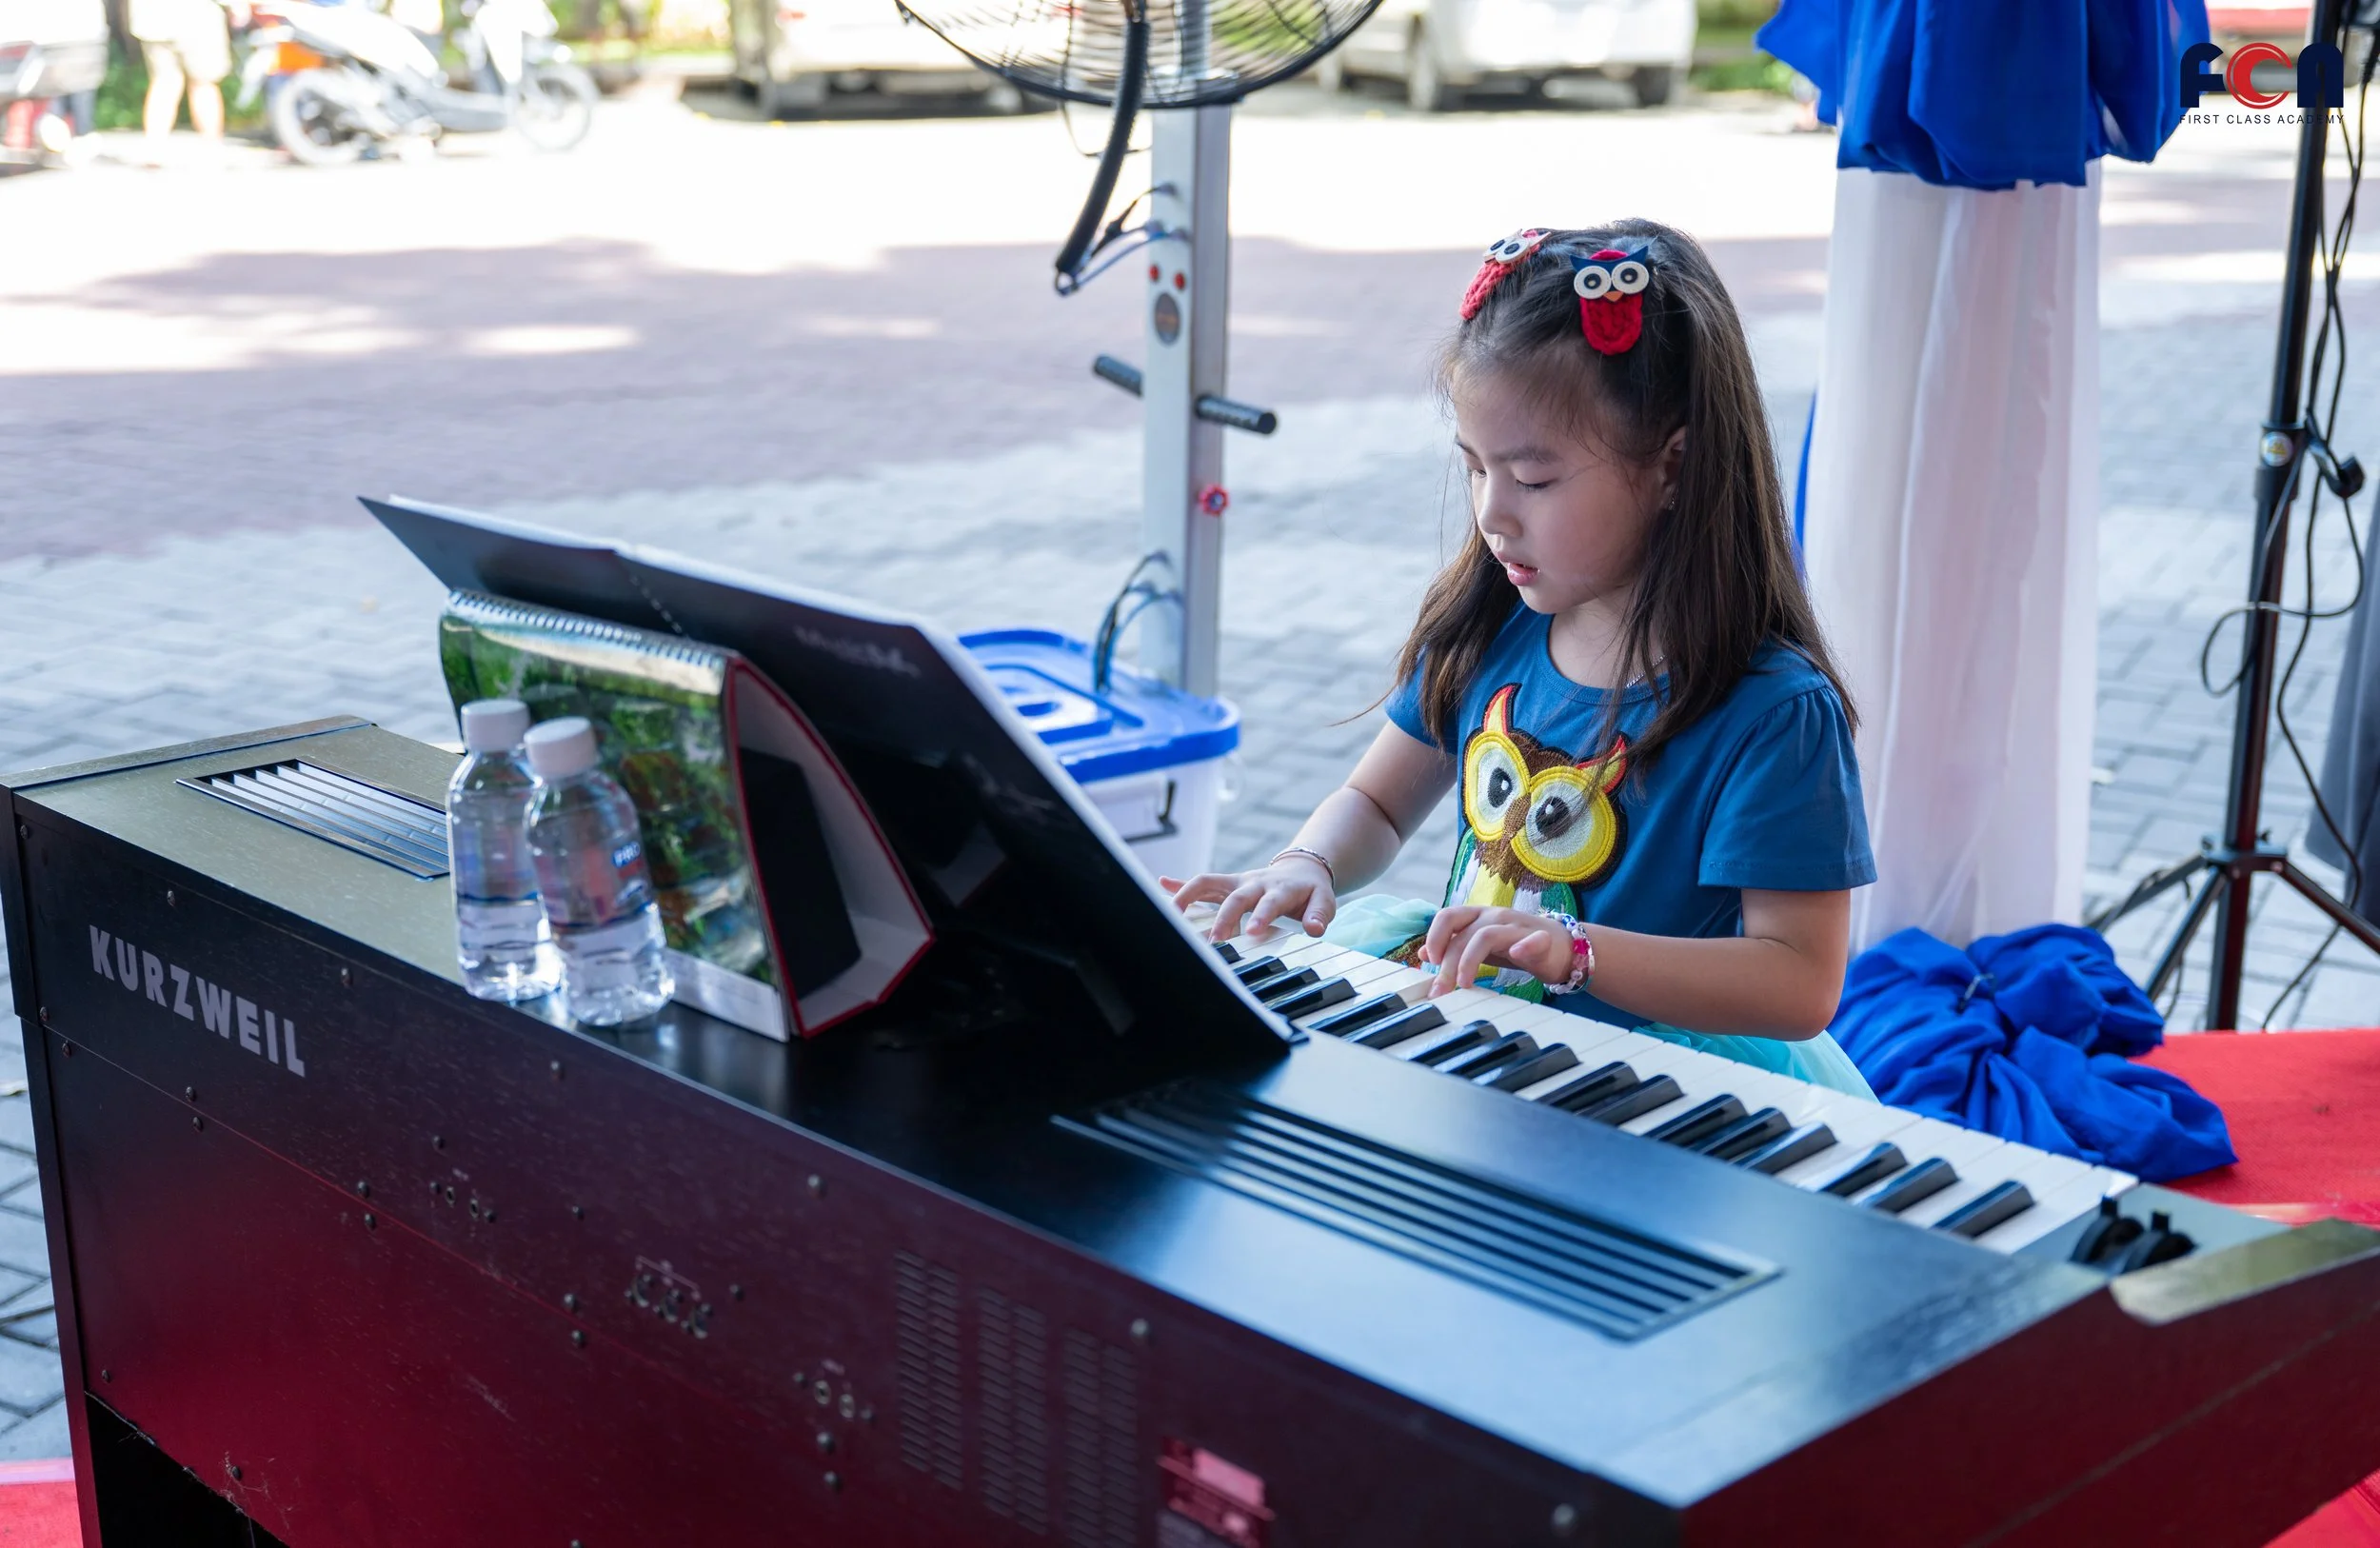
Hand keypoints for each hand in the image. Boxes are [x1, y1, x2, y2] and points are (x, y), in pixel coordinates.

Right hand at [1161, 856, 1336, 941]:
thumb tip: (1315, 929)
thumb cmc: (1310, 891)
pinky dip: (1180, 883)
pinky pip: (1201, 882)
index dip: (1260, 915)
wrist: (1302, 868)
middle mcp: (1253, 883)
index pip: (1268, 902)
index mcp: (1278, 889)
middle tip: (1215, 941)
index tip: (1250, 933)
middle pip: (1234, 897)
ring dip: (1189, 896)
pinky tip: (1161, 883)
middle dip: (1223, 918)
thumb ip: (1319, 915)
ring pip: (1209, 883)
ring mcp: (1236, 882)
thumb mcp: (1324, 901)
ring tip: (1171, 913)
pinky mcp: (1226, 884)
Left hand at [1418, 906, 1572, 997]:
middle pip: (1464, 933)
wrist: (1562, 948)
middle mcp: (1496, 916)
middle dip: (1447, 962)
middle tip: (1441, 989)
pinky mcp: (1543, 940)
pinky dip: (1525, 945)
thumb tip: (1421, 954)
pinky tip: (1517, 954)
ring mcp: (1519, 927)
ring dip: (1470, 960)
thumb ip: (1454, 947)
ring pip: (1487, 935)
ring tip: (1464, 984)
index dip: (1434, 938)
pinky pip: (1535, 939)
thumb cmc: (1517, 946)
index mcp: (1479, 916)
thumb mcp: (1480, 947)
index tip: (1428, 964)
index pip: (1448, 916)